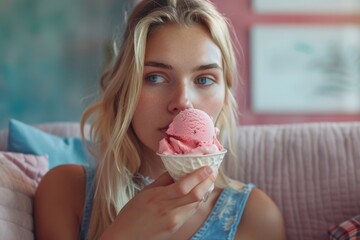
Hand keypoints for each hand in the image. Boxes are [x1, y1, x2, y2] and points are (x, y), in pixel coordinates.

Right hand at [100, 166, 217, 239]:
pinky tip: (199, 194)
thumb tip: (177, 168)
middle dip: (207, 182)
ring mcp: (174, 221)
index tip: (208, 167)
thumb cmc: (132, 212)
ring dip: (205, 192)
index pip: (184, 186)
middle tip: (213, 172)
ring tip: (208, 181)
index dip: (199, 176)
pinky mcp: (176, 228)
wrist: (125, 237)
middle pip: (195, 196)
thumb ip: (162, 180)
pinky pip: (191, 212)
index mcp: (158, 197)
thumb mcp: (145, 191)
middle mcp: (168, 210)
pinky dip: (197, 201)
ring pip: (196, 205)